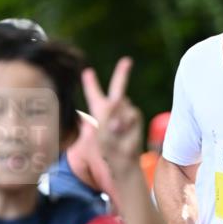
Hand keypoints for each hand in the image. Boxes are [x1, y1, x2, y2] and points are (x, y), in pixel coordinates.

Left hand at [81, 58, 142, 177]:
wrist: (122, 162)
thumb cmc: (108, 150)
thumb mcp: (99, 132)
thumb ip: (108, 115)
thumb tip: (120, 105)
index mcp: (99, 111)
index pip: (94, 94)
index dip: (91, 83)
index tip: (87, 71)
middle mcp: (114, 109)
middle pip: (118, 88)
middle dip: (122, 74)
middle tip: (127, 61)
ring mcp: (126, 112)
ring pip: (123, 103)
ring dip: (117, 116)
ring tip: (115, 133)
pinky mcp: (135, 117)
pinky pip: (131, 112)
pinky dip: (126, 122)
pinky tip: (124, 133)